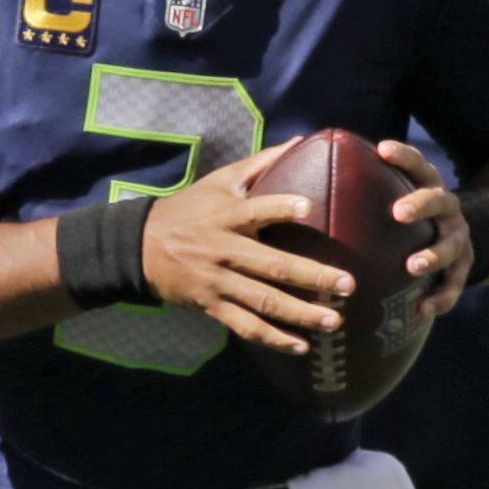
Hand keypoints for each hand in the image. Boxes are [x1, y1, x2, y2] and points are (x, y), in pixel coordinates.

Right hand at [142, 149, 352, 355]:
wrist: (141, 247)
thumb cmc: (189, 209)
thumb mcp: (220, 181)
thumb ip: (261, 163)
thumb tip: (301, 141)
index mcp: (227, 216)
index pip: (256, 210)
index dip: (280, 207)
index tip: (307, 207)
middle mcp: (225, 251)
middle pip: (272, 266)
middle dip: (311, 277)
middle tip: (347, 285)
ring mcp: (219, 282)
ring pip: (263, 302)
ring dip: (300, 314)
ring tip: (334, 321)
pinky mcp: (213, 305)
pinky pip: (246, 326)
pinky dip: (273, 338)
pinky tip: (301, 346)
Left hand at [380, 138, 469, 318]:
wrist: (458, 238)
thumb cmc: (409, 215)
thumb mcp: (398, 194)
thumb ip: (364, 185)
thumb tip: (306, 159)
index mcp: (428, 186)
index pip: (418, 165)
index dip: (403, 156)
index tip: (382, 149)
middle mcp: (447, 209)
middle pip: (439, 200)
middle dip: (420, 204)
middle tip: (398, 213)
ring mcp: (458, 238)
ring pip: (451, 245)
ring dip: (433, 255)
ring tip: (412, 266)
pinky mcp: (463, 268)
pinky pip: (454, 285)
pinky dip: (440, 298)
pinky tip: (421, 310)